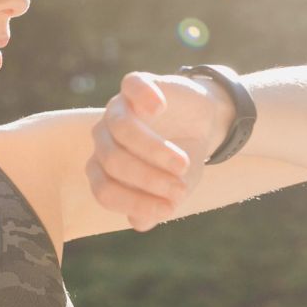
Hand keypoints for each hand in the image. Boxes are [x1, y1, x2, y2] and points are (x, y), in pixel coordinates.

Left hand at [86, 71, 221, 231]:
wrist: (201, 122)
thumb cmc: (181, 160)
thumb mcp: (174, 188)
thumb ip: (156, 207)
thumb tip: (139, 223)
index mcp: (105, 165)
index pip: (104, 189)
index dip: (134, 202)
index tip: (168, 209)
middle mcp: (104, 136)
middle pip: (112, 160)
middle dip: (147, 179)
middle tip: (180, 189)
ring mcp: (118, 108)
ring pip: (122, 129)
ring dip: (154, 151)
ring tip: (184, 164)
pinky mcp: (136, 84)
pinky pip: (131, 85)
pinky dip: (144, 97)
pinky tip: (160, 108)